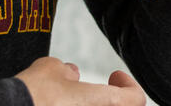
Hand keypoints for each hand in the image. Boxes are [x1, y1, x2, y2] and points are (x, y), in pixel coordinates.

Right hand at [15, 57, 145, 105]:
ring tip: (75, 99)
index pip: (136, 99)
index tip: (114, 75)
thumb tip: (70, 73)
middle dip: (112, 100)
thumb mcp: (52, 69)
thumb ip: (67, 72)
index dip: (128, 85)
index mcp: (106, 104)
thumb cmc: (34, 93)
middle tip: (99, 89)